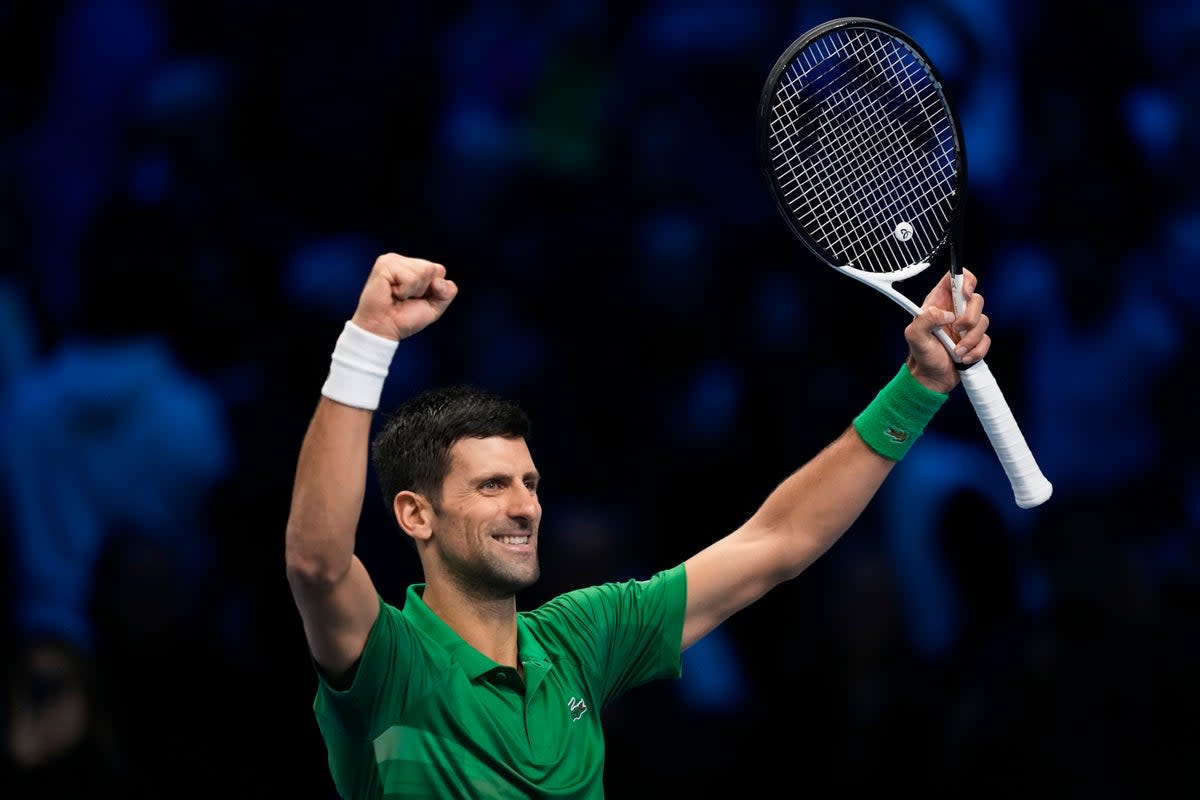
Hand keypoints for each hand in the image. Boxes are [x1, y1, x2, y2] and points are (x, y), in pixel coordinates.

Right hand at [350, 253, 457, 341]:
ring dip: (413, 291)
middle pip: (433, 268)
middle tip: (405, 298)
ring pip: (423, 271)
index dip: (434, 290)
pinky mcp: (384, 264)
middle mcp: (403, 261)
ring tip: (398, 296)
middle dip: (423, 290)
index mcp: (413, 266)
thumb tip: (438, 281)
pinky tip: (391, 293)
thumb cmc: (404, 318)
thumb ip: (447, 292)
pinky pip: (410, 277)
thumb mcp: (434, 307)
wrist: (383, 329)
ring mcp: (392, 260)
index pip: (439, 270)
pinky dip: (404, 291)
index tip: (416, 299)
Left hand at [903, 268, 989, 392]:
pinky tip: (962, 358)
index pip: (956, 278)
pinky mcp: (976, 341)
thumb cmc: (921, 355)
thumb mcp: (914, 336)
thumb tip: (946, 315)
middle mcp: (955, 311)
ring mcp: (967, 326)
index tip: (965, 294)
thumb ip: (925, 319)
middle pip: (977, 299)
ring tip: (956, 352)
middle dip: (970, 317)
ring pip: (984, 321)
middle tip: (957, 330)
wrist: (930, 378)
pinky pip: (986, 340)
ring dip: (970, 340)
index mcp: (939, 303)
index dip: (965, 279)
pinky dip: (976, 351)